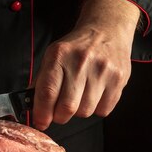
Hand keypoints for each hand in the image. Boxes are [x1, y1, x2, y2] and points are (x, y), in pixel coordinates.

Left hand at [32, 0, 139, 129]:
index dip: (42, 113)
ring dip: (78, 111)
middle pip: (67, 107)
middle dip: (59, 116)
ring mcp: (102, 70)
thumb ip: (42, 80)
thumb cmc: (76, 47)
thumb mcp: (53, 56)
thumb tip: (32, 106)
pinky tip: (94, 94)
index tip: (40, 122)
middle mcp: (81, 62)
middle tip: (58, 112)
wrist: (107, 30)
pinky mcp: (118, 79)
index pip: (48, 92)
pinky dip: (95, 108)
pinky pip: (103, 110)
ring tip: (79, 96)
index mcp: (60, 55)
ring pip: (85, 111)